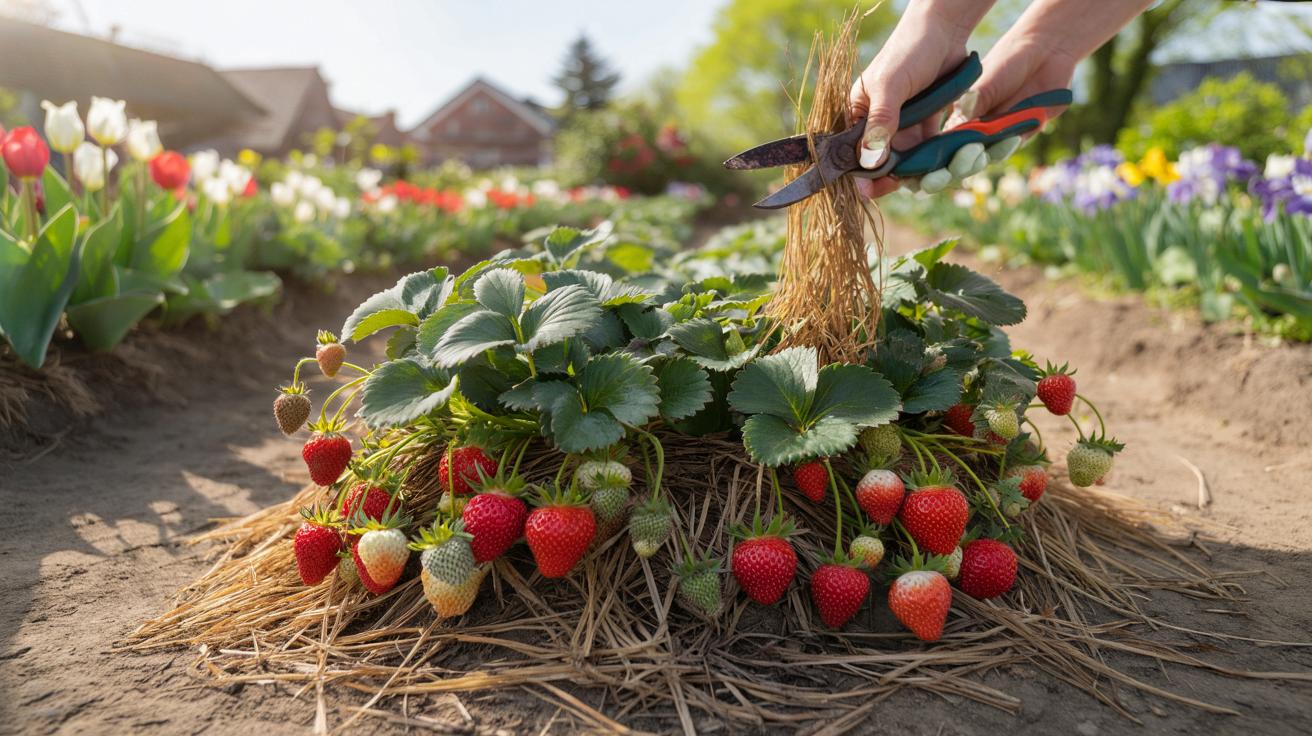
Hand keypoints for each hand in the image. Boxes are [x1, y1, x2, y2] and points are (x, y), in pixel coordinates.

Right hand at [849, 1, 993, 197]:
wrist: (946, 33)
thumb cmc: (909, 52)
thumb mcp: (891, 86)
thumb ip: (881, 122)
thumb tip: (869, 161)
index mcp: (860, 115)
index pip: (854, 154)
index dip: (861, 175)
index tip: (872, 192)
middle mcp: (879, 126)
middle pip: (881, 165)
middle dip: (894, 178)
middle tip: (910, 184)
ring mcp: (904, 128)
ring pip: (907, 163)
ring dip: (920, 172)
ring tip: (935, 174)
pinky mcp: (927, 127)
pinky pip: (928, 153)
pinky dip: (936, 161)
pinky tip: (946, 163)